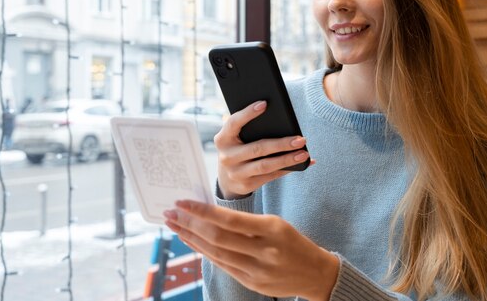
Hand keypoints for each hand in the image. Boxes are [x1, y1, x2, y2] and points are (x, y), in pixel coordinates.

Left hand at [164, 200, 339, 300]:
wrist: (315, 273)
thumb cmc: (293, 242)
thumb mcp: (277, 224)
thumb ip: (246, 221)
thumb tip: (210, 213)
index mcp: (272, 229)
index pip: (229, 219)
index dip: (202, 211)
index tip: (182, 202)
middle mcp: (264, 251)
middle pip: (217, 237)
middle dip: (189, 224)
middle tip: (171, 212)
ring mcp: (257, 271)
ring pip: (215, 253)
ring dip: (191, 238)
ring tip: (175, 226)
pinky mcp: (251, 284)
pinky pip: (222, 266)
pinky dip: (204, 252)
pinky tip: (192, 242)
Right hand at [214, 100, 312, 199]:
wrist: (226, 179)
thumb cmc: (237, 149)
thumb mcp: (235, 138)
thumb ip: (248, 128)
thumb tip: (281, 120)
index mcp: (222, 139)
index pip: (234, 123)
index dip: (248, 113)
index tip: (264, 104)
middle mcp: (227, 157)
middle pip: (257, 148)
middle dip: (281, 144)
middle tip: (300, 139)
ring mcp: (236, 173)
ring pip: (265, 165)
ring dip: (287, 159)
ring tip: (304, 153)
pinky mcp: (246, 185)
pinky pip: (270, 176)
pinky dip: (287, 169)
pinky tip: (301, 163)